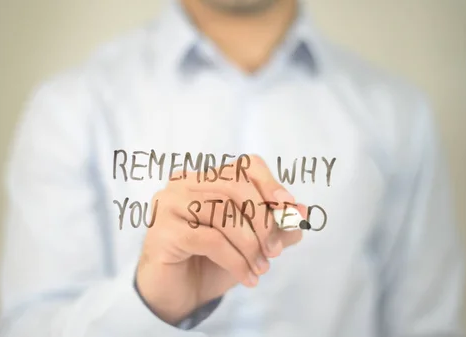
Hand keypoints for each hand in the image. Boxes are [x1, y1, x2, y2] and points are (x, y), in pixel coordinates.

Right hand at [135, 155, 305, 323]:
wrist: (177, 295)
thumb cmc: (211, 262)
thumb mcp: (251, 243)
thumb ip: (275, 226)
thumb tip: (302, 211)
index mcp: (205, 179)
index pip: (243, 166)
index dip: (270, 185)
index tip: (289, 211)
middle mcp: (183, 183)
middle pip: (235, 186)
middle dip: (263, 220)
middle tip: (275, 251)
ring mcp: (169, 204)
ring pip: (223, 213)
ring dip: (250, 245)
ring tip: (261, 268)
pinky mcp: (163, 230)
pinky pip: (210, 239)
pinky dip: (235, 260)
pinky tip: (247, 277)